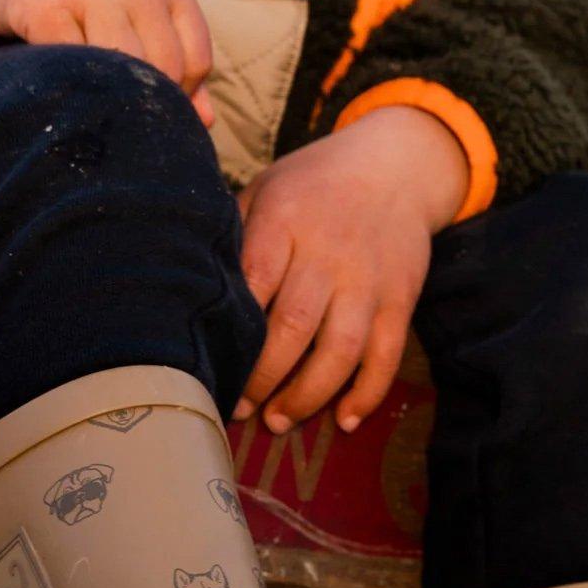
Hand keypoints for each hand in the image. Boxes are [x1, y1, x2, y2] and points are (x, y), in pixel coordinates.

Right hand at [0, 0, 213, 126]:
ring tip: (97, 98)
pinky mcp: (42, 2)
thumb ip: (178, 58)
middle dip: (147, 99)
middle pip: (163, 67)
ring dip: (111, 94)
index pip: (195, 59)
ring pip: (121, 67)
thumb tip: (204, 120)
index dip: (183, 94)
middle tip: (123, 107)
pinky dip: (72, 84)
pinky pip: (71, 63)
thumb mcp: (142, 9)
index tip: (157, 102)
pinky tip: (66, 87)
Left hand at [233, 106, 469, 432]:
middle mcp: (330, 253)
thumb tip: (186, 285)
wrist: (397, 167)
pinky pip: (386, 356)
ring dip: (309, 395)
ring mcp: (369, 281)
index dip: (233, 332)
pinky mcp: (400, 300)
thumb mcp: (267, 189)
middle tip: (240, 409)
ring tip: (279, 420)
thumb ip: (234, 233)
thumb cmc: (315, 185)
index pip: (254, 283)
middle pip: (294, 327)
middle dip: (263, 377)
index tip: (208, 367)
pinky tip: (345, 420)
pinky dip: (367, 393)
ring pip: (341, 350)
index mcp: (286, 222)